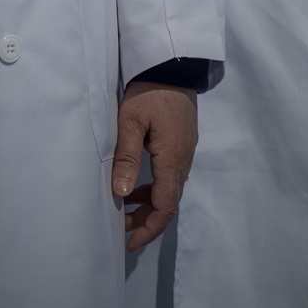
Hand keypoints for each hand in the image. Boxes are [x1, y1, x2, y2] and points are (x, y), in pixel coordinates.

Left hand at [112, 80, 197, 252]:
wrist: (173, 65)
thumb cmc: (149, 91)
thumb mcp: (130, 121)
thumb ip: (127, 157)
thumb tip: (122, 195)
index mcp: (172, 159)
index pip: (165, 206)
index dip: (149, 228)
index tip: (130, 242)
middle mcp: (183, 160)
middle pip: (169, 202)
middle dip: (146, 221)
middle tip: (121, 230)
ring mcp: (185, 151)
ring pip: (170, 190)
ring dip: (149, 205)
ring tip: (125, 212)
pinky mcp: (182, 142)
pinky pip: (170, 175)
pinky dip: (154, 188)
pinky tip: (137, 185)